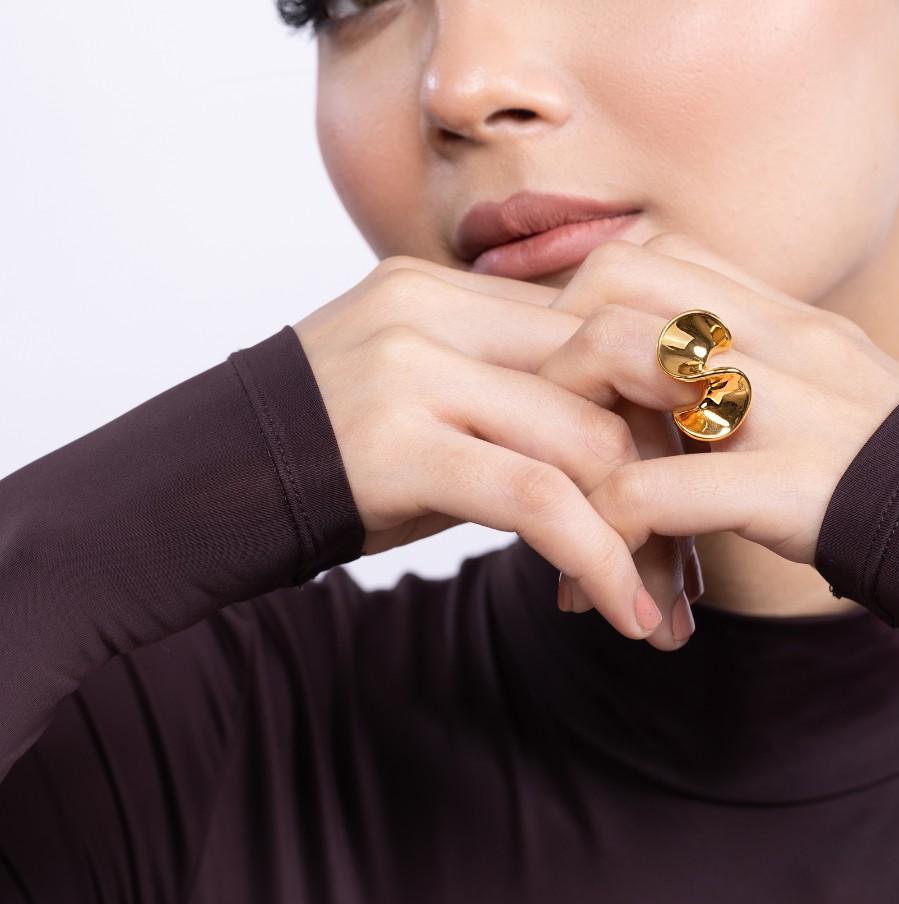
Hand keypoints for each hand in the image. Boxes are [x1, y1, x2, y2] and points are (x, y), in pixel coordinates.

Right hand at [294, 259, 697, 647]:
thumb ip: (507, 396)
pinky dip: (599, 559)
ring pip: (589, 437)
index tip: (701, 488)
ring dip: (646, 535)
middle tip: (695, 565)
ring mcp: (414, 367)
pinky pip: (539, 495)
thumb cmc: (323, 464)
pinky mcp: (397, 442)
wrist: (192, 494)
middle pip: (612, 375)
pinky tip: (625, 614)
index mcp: (445, 290)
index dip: (666, 413)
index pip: (598, 328)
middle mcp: (434, 309)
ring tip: (666, 608)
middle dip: (674, 477)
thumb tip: (625, 437)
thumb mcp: (419, 405)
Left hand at [538, 236, 898, 569]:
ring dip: (569, 426)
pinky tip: (600, 577)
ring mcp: (783, 406)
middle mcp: (779, 340)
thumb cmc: (894, 470)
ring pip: (621, 354)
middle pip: (615, 280)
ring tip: (562, 499)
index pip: (654, 253)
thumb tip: (673, 359)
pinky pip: (656, 487)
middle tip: (549, 434)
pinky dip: (608, 527)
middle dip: (557, 351)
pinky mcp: (788, 486)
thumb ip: (756, 357)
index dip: (589, 306)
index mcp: (785, 315)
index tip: (570, 380)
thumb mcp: (828, 383)